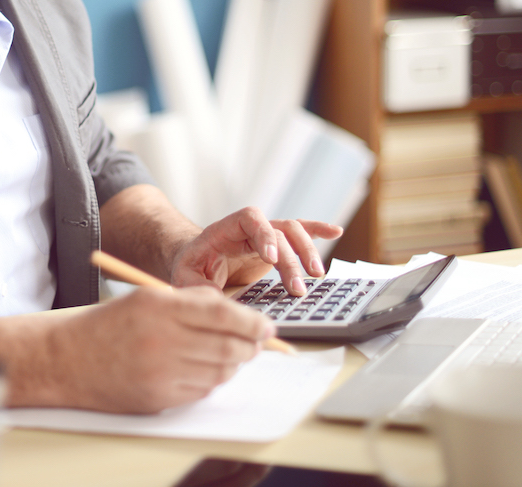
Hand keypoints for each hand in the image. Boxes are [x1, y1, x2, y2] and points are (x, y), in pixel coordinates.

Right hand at [44, 285, 274, 413]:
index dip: (252, 322)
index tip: (266, 326)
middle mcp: (162, 339)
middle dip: (250, 346)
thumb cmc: (109, 325)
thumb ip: (193, 302)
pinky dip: (211, 380)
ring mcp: (160, 372)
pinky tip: (205, 370)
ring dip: (233, 364)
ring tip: (230, 355)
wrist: (67, 359)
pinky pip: (202, 390)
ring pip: (220, 371)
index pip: (224, 314)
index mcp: (160, 306)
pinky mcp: (158, 398)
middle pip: (228, 346)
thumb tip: (239, 315)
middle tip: (257, 343)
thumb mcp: (148, 298)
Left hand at [170, 207, 342, 295]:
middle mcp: (248, 229)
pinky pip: (299, 233)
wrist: (194, 261)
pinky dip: (317, 231)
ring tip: (316, 275)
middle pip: (277, 231)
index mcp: (224, 230)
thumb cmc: (189, 267)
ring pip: (293, 232)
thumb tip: (217, 302)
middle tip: (297, 288)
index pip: (249, 219)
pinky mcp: (276, 248)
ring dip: (307, 251)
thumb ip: (198, 287)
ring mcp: (264, 237)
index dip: (263, 234)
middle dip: (290, 259)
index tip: (269, 258)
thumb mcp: (185, 278)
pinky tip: (336, 231)